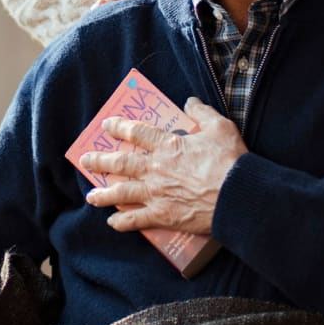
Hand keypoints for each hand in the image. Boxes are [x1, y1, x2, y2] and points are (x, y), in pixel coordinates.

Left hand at [79, 97, 246, 234]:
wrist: (237, 196)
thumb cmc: (230, 160)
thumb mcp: (219, 127)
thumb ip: (201, 112)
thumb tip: (190, 101)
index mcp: (167, 145)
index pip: (136, 132)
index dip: (119, 127)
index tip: (107, 125)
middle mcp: (155, 168)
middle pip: (121, 163)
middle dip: (101, 161)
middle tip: (85, 160)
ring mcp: (156, 194)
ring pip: (122, 193)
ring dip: (104, 194)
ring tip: (90, 196)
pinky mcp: (163, 216)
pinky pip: (137, 220)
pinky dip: (122, 222)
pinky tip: (112, 223)